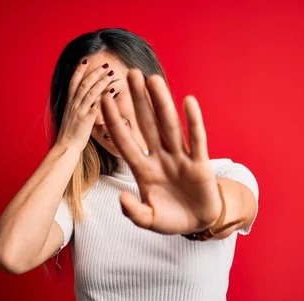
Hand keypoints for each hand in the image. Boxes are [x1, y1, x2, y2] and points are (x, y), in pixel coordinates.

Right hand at [56, 60, 113, 152]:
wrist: (66, 147)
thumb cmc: (70, 135)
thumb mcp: (70, 117)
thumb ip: (76, 107)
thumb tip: (84, 101)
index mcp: (69, 103)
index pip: (73, 82)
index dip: (79, 70)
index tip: (85, 61)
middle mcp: (73, 104)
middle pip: (84, 83)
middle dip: (95, 72)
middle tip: (106, 65)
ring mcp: (79, 111)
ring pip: (90, 91)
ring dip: (101, 80)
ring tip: (111, 73)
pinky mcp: (86, 120)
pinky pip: (96, 105)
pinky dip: (104, 97)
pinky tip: (112, 91)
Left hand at [100, 69, 220, 234]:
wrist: (197, 223)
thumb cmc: (171, 219)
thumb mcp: (149, 220)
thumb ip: (134, 212)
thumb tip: (123, 197)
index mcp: (144, 170)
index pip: (125, 142)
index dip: (114, 121)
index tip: (103, 99)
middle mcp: (161, 159)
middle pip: (147, 125)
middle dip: (138, 101)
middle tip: (130, 74)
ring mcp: (180, 159)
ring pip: (169, 126)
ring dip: (162, 103)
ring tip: (153, 79)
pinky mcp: (200, 164)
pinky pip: (197, 140)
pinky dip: (193, 122)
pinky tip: (188, 102)